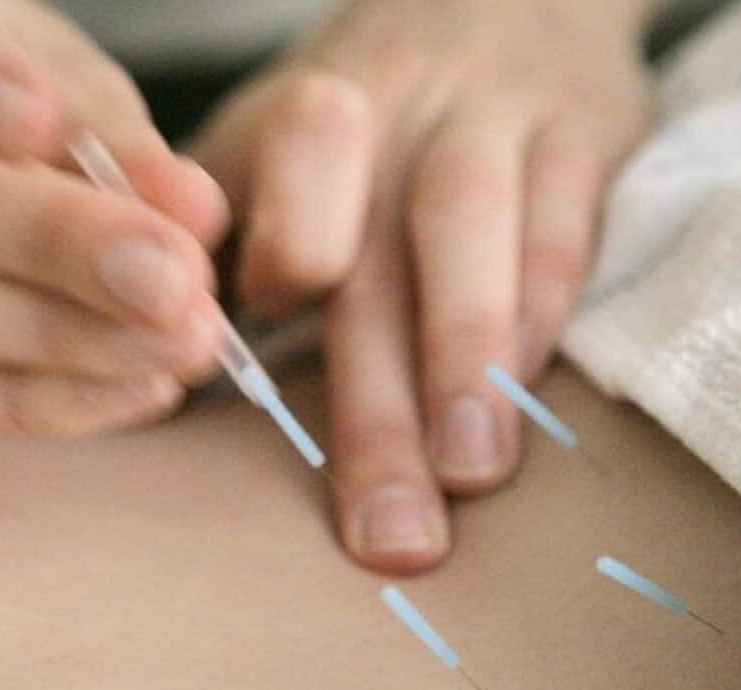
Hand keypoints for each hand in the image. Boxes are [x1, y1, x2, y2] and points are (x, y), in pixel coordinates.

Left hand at [192, 0, 654, 571]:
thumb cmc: (365, 109)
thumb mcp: (271, 139)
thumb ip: (220, 235)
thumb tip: (155, 365)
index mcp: (304, 116)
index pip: (289, 169)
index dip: (290, 242)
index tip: (274, 321)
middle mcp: (395, 113)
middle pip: (377, 257)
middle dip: (378, 401)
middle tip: (381, 529)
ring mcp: (494, 118)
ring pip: (476, 234)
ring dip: (469, 360)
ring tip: (468, 473)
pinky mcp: (585, 133)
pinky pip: (565, 227)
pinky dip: (544, 314)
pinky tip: (526, 397)